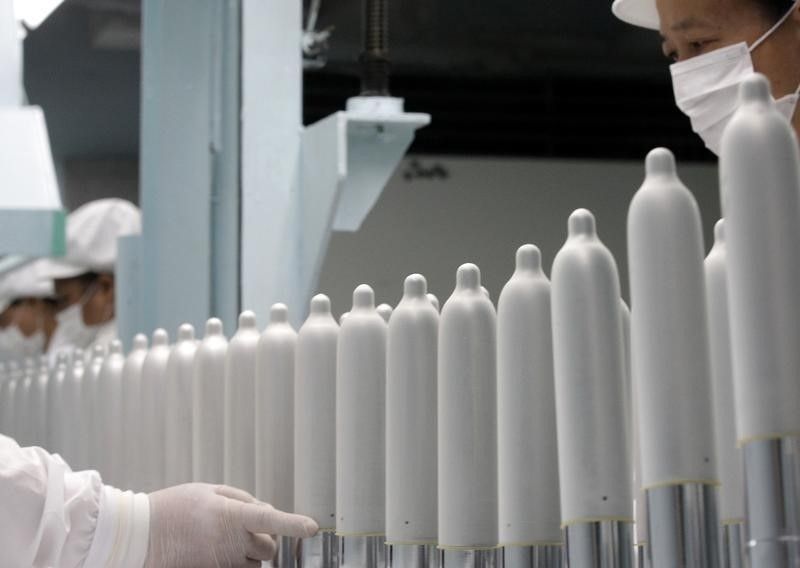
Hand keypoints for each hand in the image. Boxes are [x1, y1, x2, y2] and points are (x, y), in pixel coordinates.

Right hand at [145, 483, 317, 566]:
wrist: (141, 535)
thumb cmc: (173, 508)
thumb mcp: (209, 491)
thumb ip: (242, 499)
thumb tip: (266, 510)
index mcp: (231, 515)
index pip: (271, 519)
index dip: (293, 523)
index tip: (312, 527)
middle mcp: (230, 542)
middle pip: (268, 547)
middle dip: (264, 538)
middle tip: (243, 527)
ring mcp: (222, 562)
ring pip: (255, 563)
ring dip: (251, 552)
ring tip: (226, 538)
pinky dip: (238, 562)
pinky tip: (219, 549)